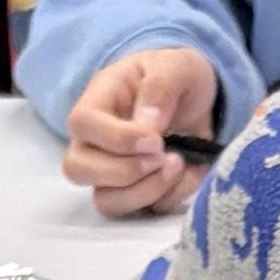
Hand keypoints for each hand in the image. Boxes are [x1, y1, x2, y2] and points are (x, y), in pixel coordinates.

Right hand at [64, 46, 217, 216]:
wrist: (202, 101)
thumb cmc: (177, 77)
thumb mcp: (176, 66)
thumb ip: (159, 88)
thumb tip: (147, 125)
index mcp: (100, 100)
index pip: (81, 124)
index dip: (114, 139)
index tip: (155, 140)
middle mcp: (96, 141)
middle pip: (78, 169)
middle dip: (124, 171)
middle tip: (162, 155)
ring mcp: (112, 173)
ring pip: (105, 201)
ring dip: (144, 192)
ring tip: (178, 165)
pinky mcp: (137, 194)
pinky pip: (142, 212)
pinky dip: (169, 198)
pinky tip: (189, 172)